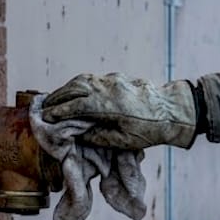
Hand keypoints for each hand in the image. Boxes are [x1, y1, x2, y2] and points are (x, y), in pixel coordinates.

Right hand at [40, 74, 196, 149]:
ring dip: (66, 89)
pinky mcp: (118, 78)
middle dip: (57, 98)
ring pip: (83, 80)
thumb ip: (99, 137)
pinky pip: (92, 79)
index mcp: (108, 105)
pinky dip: (79, 85)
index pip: (75, 106)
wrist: (175, 110)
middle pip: (74, 88)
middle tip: (44, 107)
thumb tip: (78, 134)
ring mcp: (113, 80)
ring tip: (55, 99)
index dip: (58, 112)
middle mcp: (108, 88)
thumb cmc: (151, 130)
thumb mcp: (124, 141)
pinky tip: (74, 93)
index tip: (46, 117)